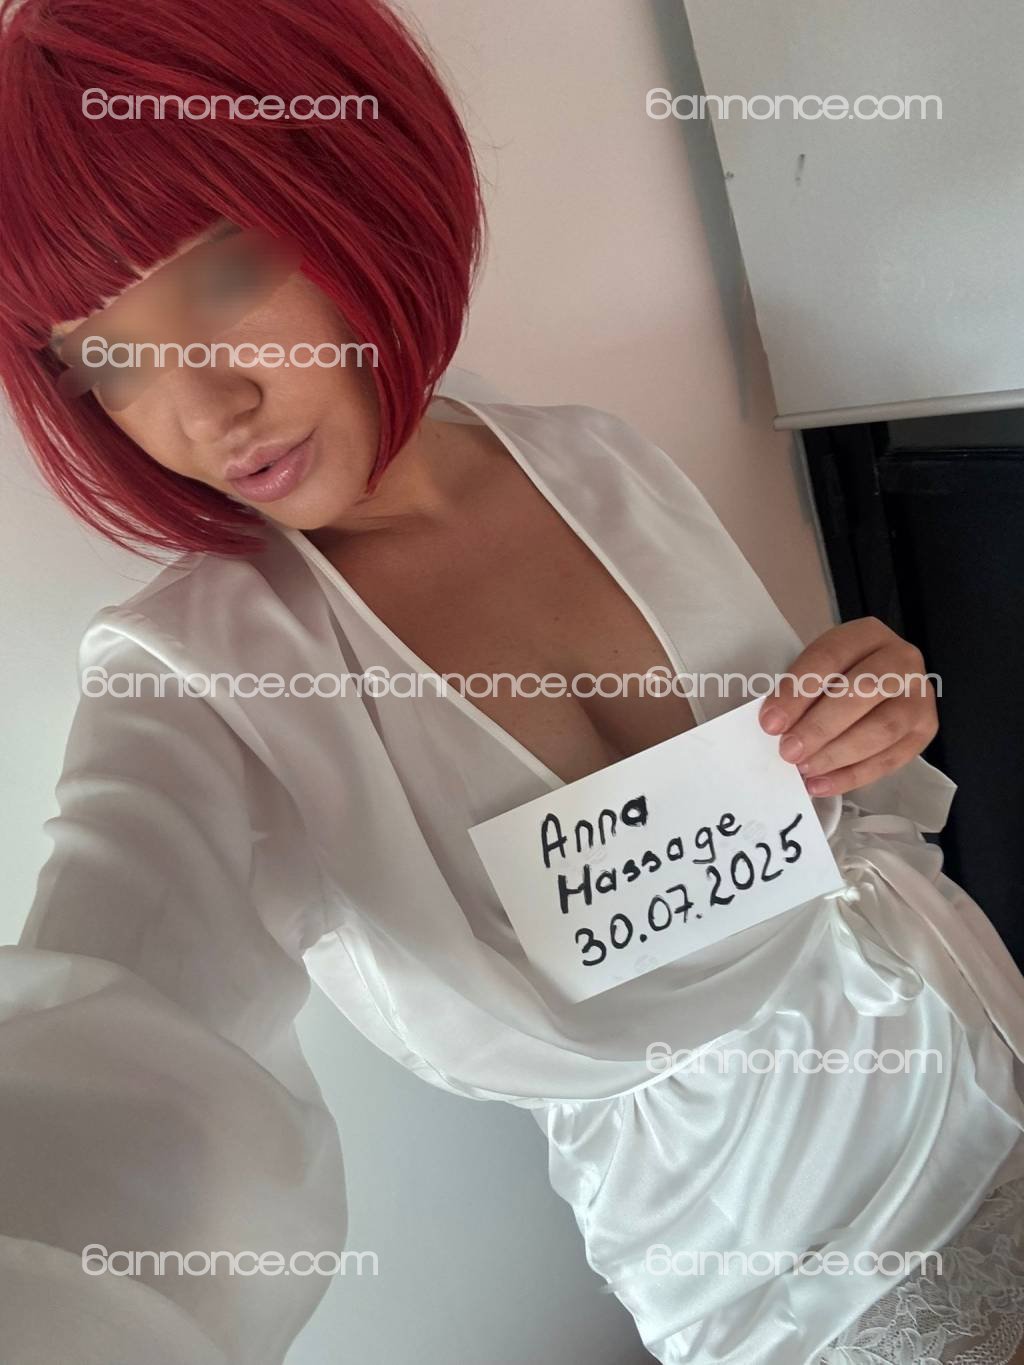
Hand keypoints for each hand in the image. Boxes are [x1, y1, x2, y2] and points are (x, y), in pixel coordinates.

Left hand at [758, 617, 938, 796]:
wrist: (882, 683)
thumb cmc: (841, 677)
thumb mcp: (816, 670)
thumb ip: (798, 691)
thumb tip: (776, 725)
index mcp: (868, 635)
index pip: (830, 657)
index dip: (797, 691)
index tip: (771, 722)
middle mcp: (901, 660)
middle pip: (863, 691)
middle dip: (820, 726)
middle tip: (789, 750)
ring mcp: (919, 696)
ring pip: (883, 728)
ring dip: (837, 754)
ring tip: (805, 769)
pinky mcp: (924, 730)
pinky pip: (890, 760)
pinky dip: (852, 776)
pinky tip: (822, 784)